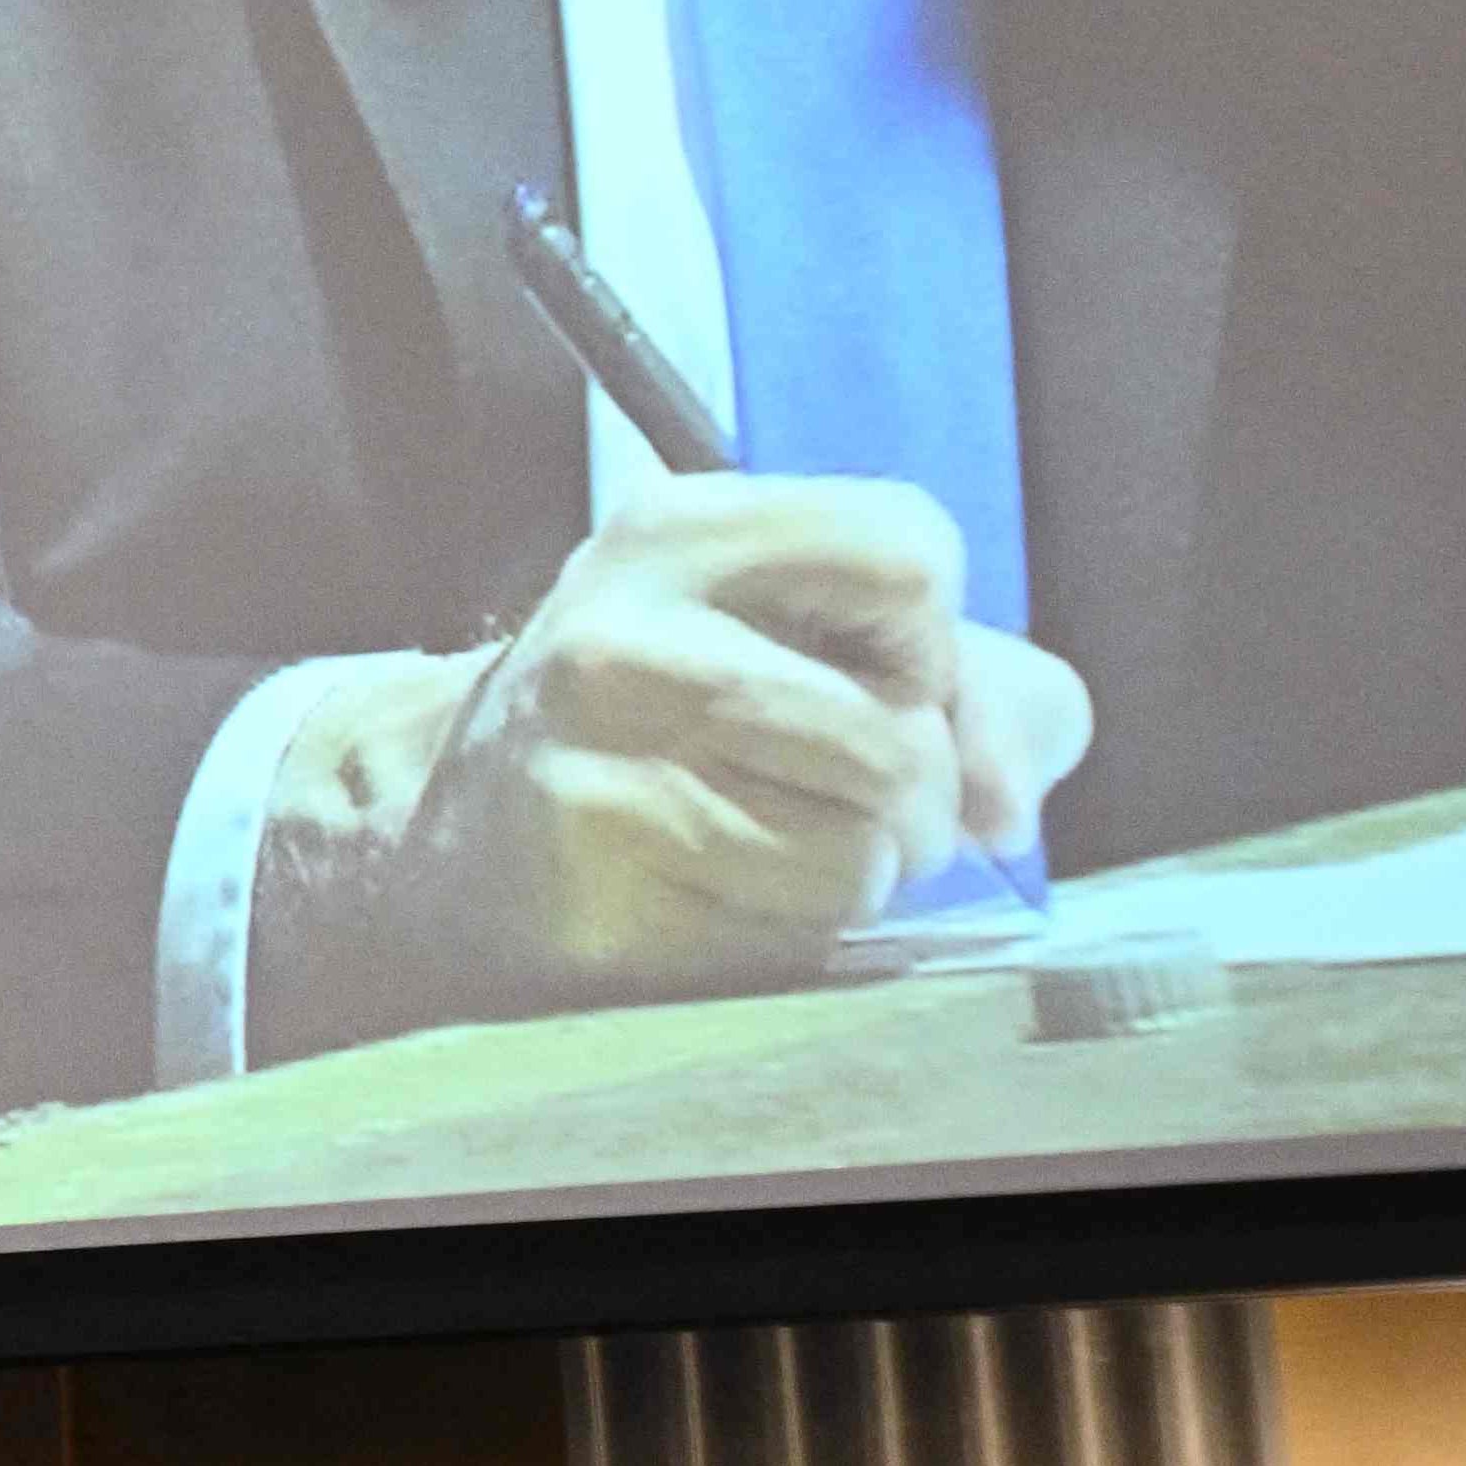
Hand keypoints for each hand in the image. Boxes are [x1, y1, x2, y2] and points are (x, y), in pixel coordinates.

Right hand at [248, 474, 1091, 1055]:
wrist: (452, 826)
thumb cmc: (666, 716)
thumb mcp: (791, 632)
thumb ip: (964, 677)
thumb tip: (1012, 794)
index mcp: (684, 531)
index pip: (911, 554)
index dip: (939, 643)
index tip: (887, 679)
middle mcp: (629, 638)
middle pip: (902, 737)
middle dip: (919, 793)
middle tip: (852, 795)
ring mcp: (602, 770)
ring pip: (863, 852)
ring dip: (863, 872)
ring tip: (784, 843)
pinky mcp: (598, 890)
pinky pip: (797, 933)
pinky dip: (800, 929)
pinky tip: (725, 893)